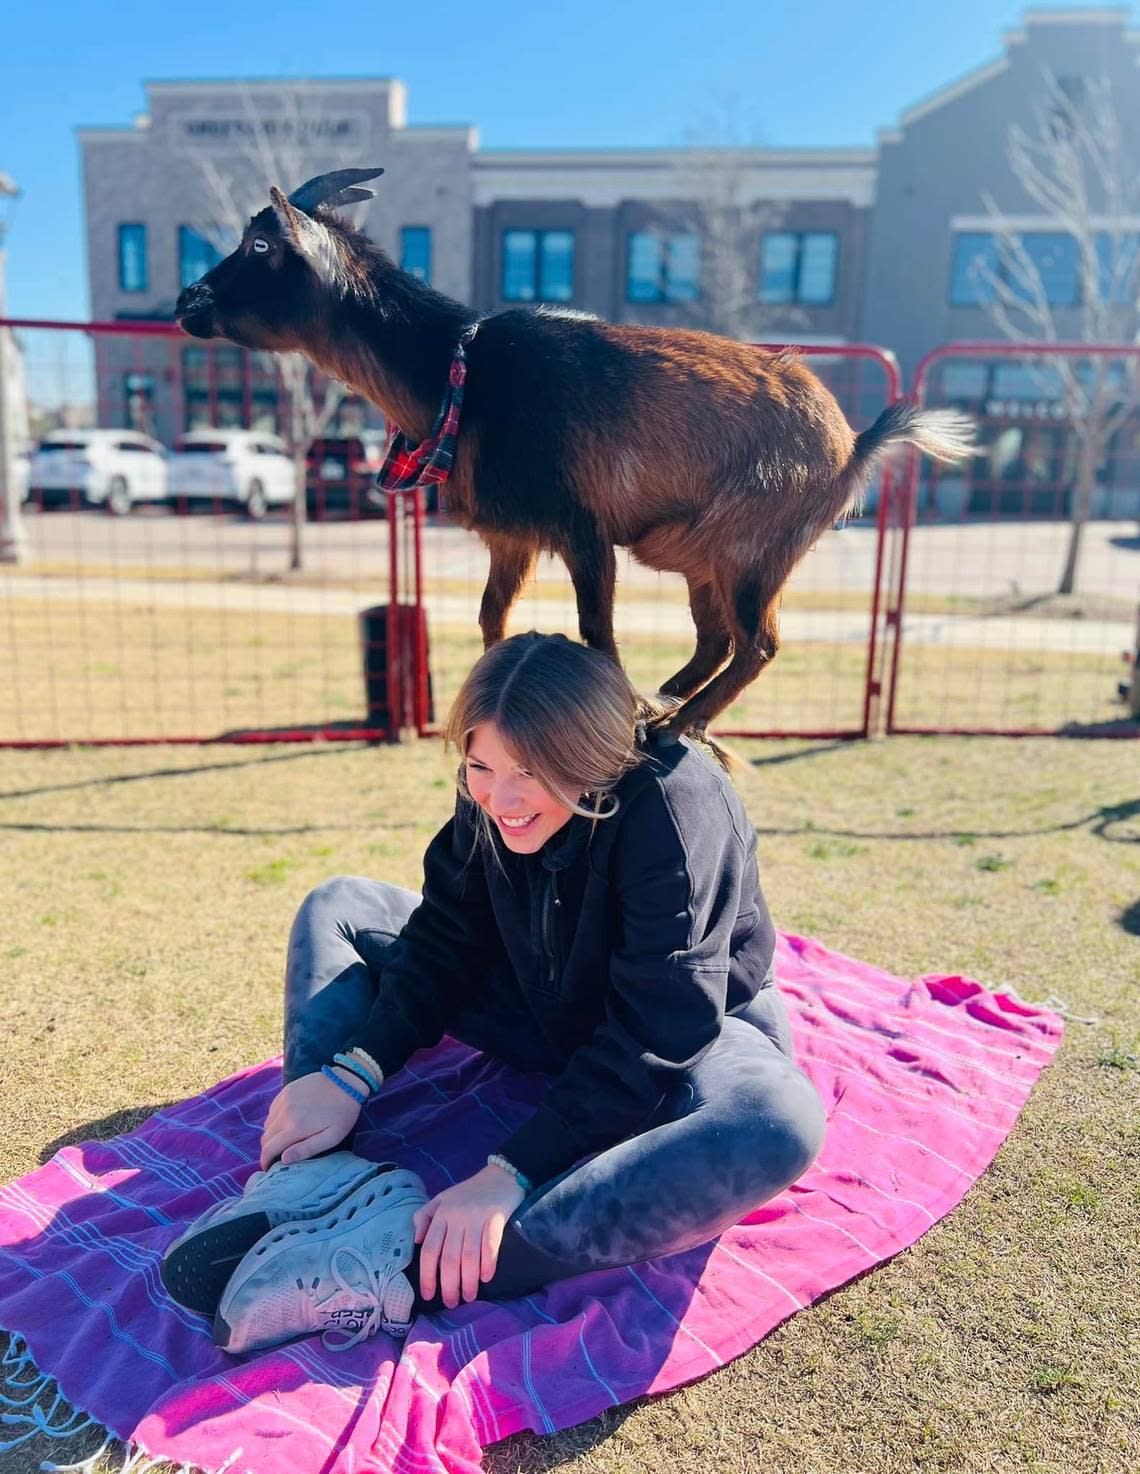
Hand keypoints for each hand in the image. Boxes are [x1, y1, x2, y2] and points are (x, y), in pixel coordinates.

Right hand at [259, 1069, 362, 1170]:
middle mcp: (285, 1113)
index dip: (265, 1161)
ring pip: (267, 1123)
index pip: (269, 1148)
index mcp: (295, 1127)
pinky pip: (272, 1110)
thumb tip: (284, 1159)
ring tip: (283, 1138)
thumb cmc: (342, 1113)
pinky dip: (275, 1119)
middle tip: (277, 1155)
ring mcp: (284, 1099)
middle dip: (268, 1149)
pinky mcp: (286, 1090)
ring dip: (272, 1134)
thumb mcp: (331, 1137)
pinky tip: (287, 1121)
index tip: (267, 1168)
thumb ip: (307, 1149)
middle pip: (265, 1137)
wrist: (347, 1082)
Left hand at [413, 1164, 526, 1308]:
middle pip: (449, 1258)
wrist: (502, 1175)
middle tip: (452, 1303)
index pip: (430, 1250)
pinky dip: (488, 1263)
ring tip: (469, 1296)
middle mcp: (457, 1217)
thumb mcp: (442, 1198)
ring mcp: (477, 1217)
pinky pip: (490, 1245)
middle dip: (449, 1285)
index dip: (427, 1275)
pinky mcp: (496, 1218)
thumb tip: (416, 1241)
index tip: (429, 1295)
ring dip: (468, 1281)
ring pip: (469, 1256)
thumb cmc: (470, 1192)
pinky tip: (486, 1277)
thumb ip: (425, 1217)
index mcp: (441, 1214)